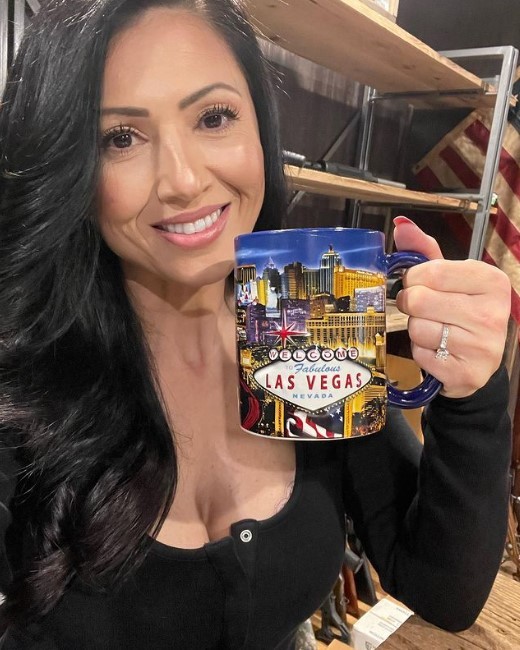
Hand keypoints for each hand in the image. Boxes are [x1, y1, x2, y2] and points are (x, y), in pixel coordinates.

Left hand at [393, 216, 510, 397]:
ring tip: (433, 330)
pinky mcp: (467, 373)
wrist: (476, 361)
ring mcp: (483, 346)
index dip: (413, 279)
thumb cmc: (460, 312)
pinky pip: (421, 355)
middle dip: (411, 305)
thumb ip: (424, 251)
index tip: (419, 284)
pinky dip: (420, 353)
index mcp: (491, 281)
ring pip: (417, 329)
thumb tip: (401, 225)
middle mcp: (493, 313)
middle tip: (422, 309)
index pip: (431, 272)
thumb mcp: (448, 278)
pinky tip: (436, 350)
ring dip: (415, 330)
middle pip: (419, 300)